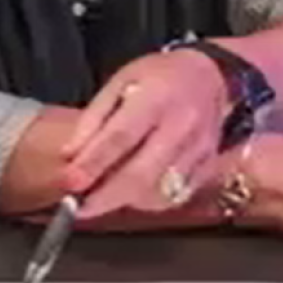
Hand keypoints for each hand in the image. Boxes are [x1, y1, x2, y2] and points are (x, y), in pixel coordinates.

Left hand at [62, 50, 229, 215]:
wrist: (212, 75)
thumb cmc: (159, 77)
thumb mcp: (119, 82)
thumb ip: (93, 118)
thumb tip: (70, 155)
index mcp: (156, 98)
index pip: (120, 137)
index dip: (92, 164)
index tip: (69, 183)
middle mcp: (181, 126)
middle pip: (140, 174)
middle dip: (104, 197)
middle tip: (76, 208)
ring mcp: (199, 150)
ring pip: (156, 191)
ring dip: (123, 201)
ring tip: (99, 198)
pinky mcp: (208, 167)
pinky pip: (173, 196)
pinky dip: (146, 201)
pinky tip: (131, 193)